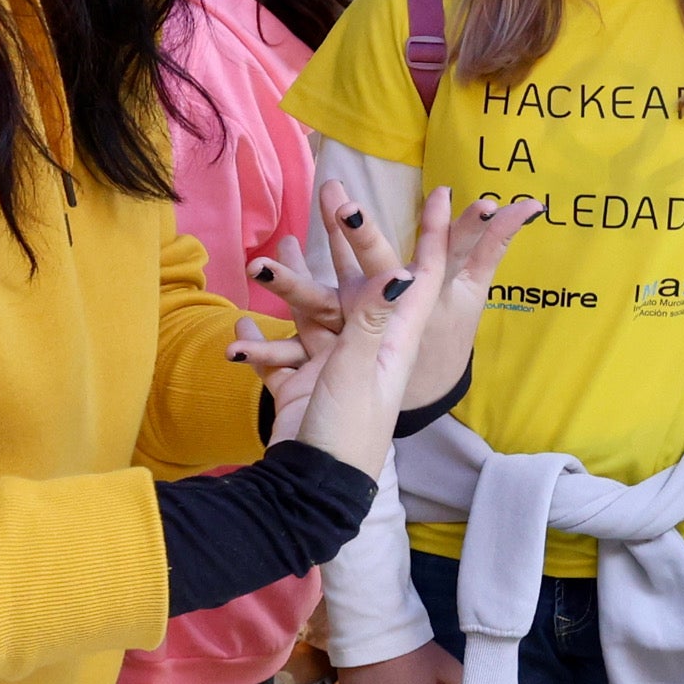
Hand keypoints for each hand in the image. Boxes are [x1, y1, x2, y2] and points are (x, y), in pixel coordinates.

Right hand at [248, 180, 536, 411]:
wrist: (311, 491)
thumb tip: (401, 269)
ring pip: (311, 313)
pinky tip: (242, 324)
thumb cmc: (347, 431)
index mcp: (394, 341)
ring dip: (292, 284)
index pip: (419, 278)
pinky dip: (261, 343)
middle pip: (357, 282)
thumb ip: (372, 319)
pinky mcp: (301, 388)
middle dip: (344, 239)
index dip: (433, 236)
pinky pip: (279, 357)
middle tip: (330, 192)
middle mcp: (366, 347)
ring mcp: (332, 367)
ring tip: (272, 251)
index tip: (440, 194)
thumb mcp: (359, 369)